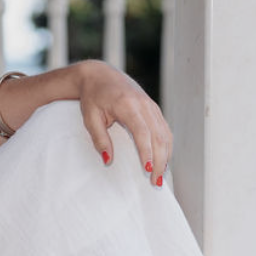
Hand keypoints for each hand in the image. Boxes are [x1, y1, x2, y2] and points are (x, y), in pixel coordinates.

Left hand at [75, 60, 171, 185]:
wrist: (100, 75)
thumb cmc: (92, 97)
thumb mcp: (90, 118)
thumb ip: (99, 139)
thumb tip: (108, 160)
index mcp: (127, 104)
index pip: (142, 132)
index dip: (146, 152)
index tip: (147, 169)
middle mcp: (144, 104)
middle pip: (158, 136)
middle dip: (159, 161)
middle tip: (155, 181)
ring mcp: (151, 106)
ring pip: (165, 134)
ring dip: (166, 156)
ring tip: (160, 176)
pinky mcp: (154, 108)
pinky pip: (164, 130)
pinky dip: (166, 146)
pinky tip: (162, 160)